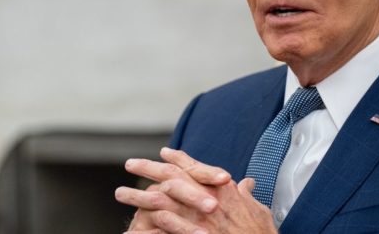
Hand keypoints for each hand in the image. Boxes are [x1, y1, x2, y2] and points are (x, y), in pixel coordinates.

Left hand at [116, 148, 276, 233]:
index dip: (176, 159)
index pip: (194, 167)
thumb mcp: (258, 210)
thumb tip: (246, 184)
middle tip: (130, 163)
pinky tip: (135, 221)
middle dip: (148, 169)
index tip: (163, 153)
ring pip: (161, 201)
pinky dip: (149, 224)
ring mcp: (199, 218)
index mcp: (223, 188)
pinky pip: (167, 227)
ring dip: (138, 196)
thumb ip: (247, 195)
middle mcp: (209, 198)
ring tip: (120, 193)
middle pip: (171, 177)